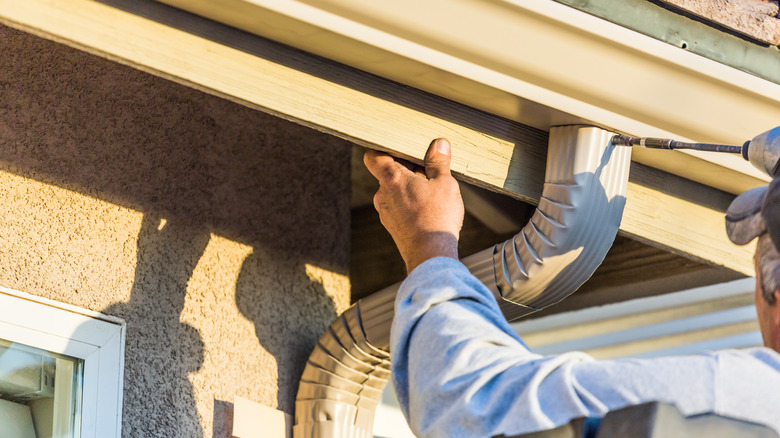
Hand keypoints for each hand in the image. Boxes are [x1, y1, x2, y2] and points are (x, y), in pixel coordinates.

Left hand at [364, 138, 463, 272]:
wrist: (430, 255)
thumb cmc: (437, 217)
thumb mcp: (445, 183)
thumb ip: (439, 162)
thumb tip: (439, 144)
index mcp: (392, 178)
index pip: (373, 156)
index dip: (383, 150)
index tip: (399, 149)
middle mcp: (382, 195)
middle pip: (388, 173)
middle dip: (406, 170)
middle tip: (428, 171)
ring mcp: (385, 212)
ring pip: (394, 192)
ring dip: (409, 188)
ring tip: (432, 192)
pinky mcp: (392, 226)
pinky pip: (398, 208)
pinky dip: (409, 204)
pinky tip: (428, 209)